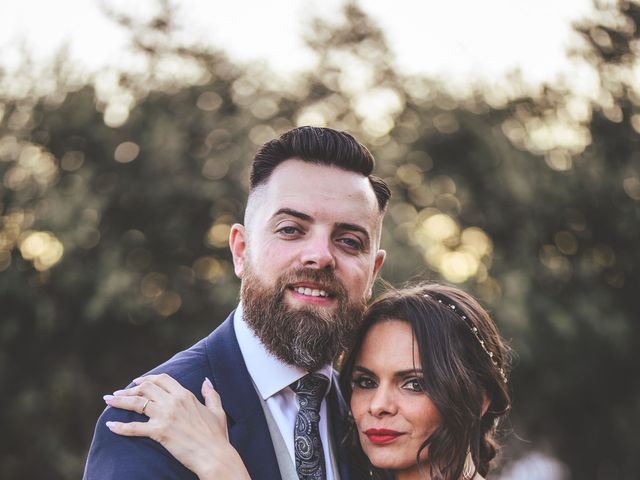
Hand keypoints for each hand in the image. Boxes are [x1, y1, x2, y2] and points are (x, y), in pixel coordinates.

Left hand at [103, 374, 249, 479]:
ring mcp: (166, 416)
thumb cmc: (217, 436)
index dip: (147, 379)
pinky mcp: (160, 432)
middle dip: (129, 389)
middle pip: (146, 388)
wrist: (214, 455)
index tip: (136, 382)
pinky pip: (135, 428)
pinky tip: (110, 426)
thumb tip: (205, 381)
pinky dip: (120, 427)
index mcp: (186, 395)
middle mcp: (174, 402)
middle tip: (118, 393)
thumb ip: (210, 394)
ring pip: (137, 404)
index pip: (162, 379)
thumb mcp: (217, 411)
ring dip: (120, 401)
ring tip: (108, 401)